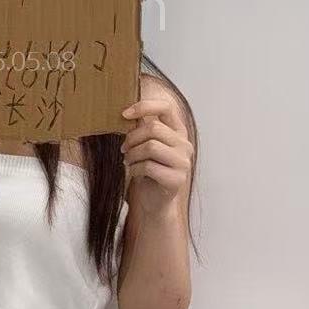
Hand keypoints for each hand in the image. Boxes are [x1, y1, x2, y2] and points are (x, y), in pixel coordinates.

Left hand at [121, 91, 192, 211]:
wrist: (154, 202)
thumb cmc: (149, 171)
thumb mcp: (145, 145)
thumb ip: (142, 128)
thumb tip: (126, 112)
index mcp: (178, 132)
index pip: (166, 108)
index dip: (144, 106)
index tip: (124, 114)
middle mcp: (185, 145)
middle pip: (154, 128)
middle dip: (132, 138)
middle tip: (123, 148)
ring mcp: (184, 163)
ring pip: (151, 147)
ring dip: (132, 154)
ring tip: (128, 161)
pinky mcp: (177, 179)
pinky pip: (149, 166)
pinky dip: (135, 169)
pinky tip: (134, 172)